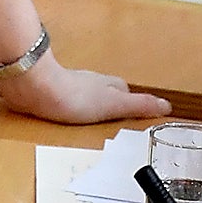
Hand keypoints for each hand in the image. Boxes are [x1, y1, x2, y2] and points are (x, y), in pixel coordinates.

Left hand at [0, 54, 169, 124]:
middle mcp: (88, 82)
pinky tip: (65, 116)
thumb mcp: (113, 105)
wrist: (35, 88)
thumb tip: (166, 105)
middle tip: (117, 117)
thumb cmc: (74, 97)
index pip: (123, 90)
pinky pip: (63, 100)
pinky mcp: (49, 93)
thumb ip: (138, 106)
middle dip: (111, 101)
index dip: (131, 100)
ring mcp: (67, 86)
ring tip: (93, 120)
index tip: (137, 111)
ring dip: (89, 104)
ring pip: (84, 94)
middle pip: (104, 89)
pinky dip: (68, 107)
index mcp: (105, 84)